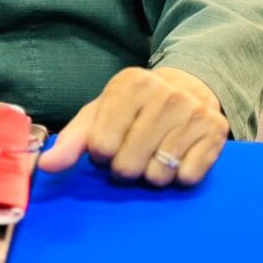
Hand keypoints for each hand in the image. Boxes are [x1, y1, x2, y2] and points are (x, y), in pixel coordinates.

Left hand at [37, 66, 228, 185]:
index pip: (102, 145)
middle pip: (129, 165)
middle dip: (125, 168)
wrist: (188, 87)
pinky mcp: (216, 132)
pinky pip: (187, 178)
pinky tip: (176, 155)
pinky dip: (178, 176)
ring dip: (151, 174)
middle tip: (131, 153)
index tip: (108, 145)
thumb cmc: (134, 106)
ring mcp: (193, 112)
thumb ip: (72, 140)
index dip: (101, 154)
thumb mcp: (101, 112)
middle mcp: (164, 94)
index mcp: (130, 83)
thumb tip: (46, 165)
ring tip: (153, 153)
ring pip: (158, 175)